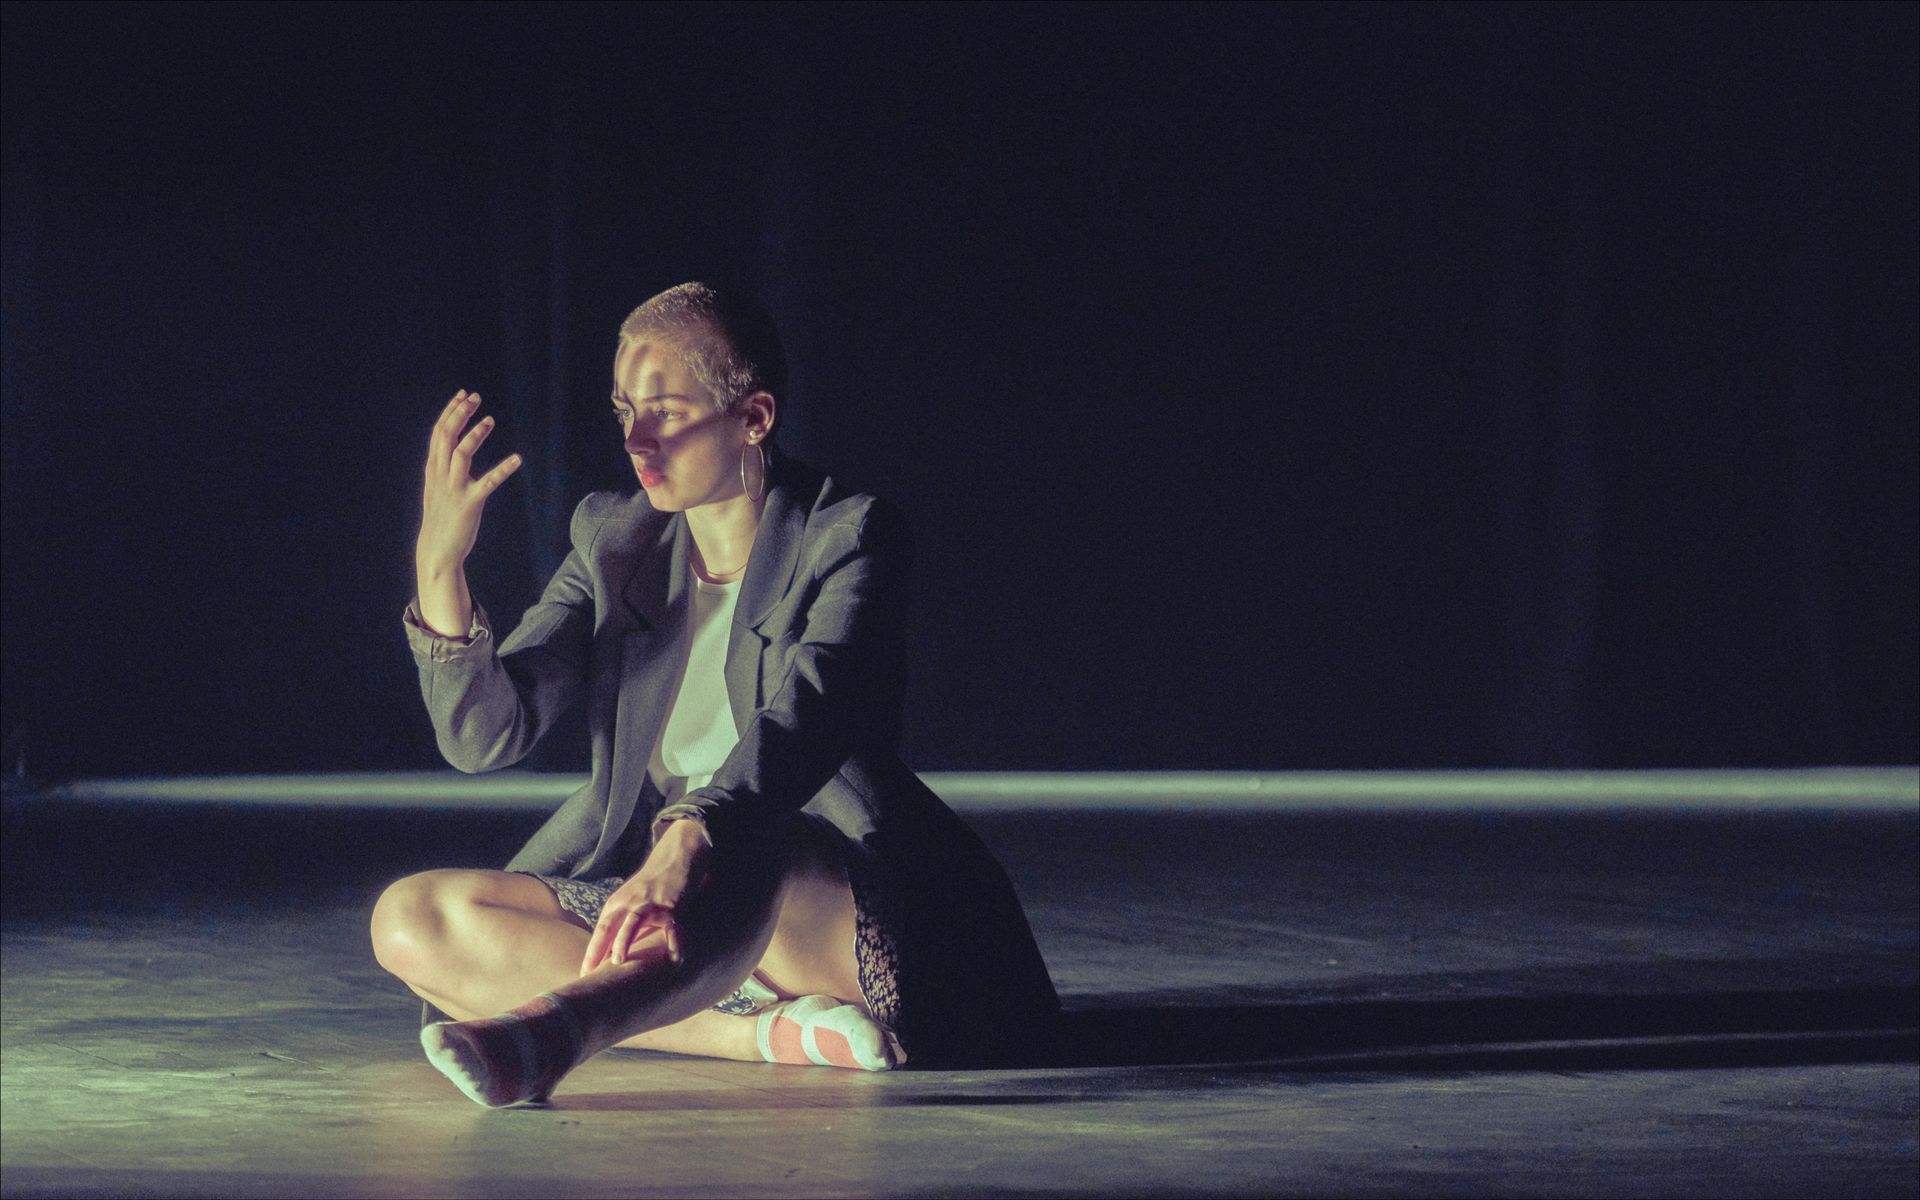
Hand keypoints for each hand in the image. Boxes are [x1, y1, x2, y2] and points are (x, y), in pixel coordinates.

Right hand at [416, 389, 522, 575]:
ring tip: (490, 419)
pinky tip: (518, 459)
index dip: (450, 412)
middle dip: (460, 414)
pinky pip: (488, 482)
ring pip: (460, 454)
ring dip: (475, 434)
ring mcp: (454, 489)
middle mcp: (440, 475)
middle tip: (475, 397)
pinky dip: (503, 469)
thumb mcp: (437, 487)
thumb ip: (443, 466)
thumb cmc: (442, 517)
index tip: (463, 394)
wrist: (437, 550)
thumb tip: (451, 447)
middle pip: (446, 437)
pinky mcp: (470, 503)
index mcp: (433, 470)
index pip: (438, 433)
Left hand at [579, 821, 711, 974]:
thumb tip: (607, 954)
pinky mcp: (672, 907)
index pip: (599, 932)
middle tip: (589, 974)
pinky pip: (672, 927)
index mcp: (616, 905)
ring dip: (623, 941)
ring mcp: (650, 905)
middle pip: (607, 927)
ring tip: (618, 961)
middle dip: (596, 950)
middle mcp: (629, 904)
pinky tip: (675, 959)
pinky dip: (674, 943)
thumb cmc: (650, 887)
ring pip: (633, 922)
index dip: (591, 954)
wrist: (674, 860)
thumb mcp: (628, 901)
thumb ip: (618, 924)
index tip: (583, 975)